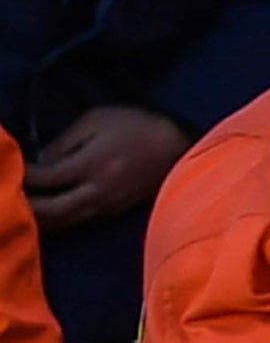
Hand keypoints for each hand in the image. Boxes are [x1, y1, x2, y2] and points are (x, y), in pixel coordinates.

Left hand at [22, 104, 184, 233]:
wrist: (180, 146)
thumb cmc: (138, 126)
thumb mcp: (96, 120)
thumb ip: (64, 142)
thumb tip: (40, 162)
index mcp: (90, 166)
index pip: (43, 179)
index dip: (21, 176)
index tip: (10, 169)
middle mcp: (97, 192)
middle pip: (52, 211)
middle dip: (27, 207)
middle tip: (12, 198)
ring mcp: (108, 205)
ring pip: (66, 222)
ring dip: (41, 219)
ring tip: (23, 212)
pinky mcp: (116, 211)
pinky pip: (81, 220)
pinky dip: (60, 220)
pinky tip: (49, 215)